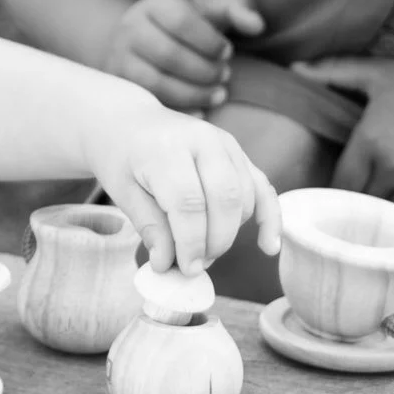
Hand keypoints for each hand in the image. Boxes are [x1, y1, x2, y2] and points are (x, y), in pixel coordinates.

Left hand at [90, 106, 281, 275]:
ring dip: (230, 233)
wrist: (131, 124)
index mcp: (167, 148)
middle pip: (225, 199)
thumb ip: (149, 226)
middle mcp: (203, 140)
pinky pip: (263, 187)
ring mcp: (226, 144)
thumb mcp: (123, 192)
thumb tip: (168, 264)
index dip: (191, 242)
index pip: (188, 202)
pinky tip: (269, 247)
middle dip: (215, 241)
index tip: (185, 269)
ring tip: (204, 252)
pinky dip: (269, 218)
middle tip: (195, 265)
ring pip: (245, 197)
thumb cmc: (123, 158)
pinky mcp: (239, 154)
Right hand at [102, 0, 264, 110]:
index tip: (228, 52)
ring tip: (218, 95)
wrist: (142, 38)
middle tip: (226, 76)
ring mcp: (120, 57)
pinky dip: (178, 111)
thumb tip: (257, 25)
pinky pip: (147, 101)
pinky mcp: (120, 84)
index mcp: (156, 1)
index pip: (182, 21)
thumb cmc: (188, 23)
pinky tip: (201, 112)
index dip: (210, 42)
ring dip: (194, 93)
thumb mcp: (212, 9)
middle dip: (204, 71)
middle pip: (168, 54)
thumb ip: (239, 9)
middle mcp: (131, 26)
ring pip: (156, 81)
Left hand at [292, 58, 393, 221]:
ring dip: (379, 226)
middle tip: (348, 224)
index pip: (339, 189)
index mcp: (369, 142)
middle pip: (359, 209)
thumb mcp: (379, 72)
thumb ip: (333, 71)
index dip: (334, 201)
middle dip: (353, 216)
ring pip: (387, 222)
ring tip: (372, 230)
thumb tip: (293, 70)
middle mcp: (392, 167)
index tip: (333, 206)